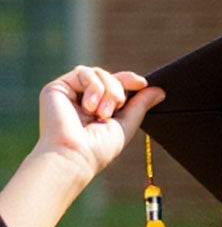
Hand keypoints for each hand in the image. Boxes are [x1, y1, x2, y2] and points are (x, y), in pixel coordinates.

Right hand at [33, 67, 159, 186]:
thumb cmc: (99, 148)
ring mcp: (70, 92)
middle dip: (118, 89)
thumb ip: (140, 106)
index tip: (142, 83)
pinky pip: (83, 72)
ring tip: (102, 113)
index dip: (129, 80)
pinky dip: (93, 87)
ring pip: (97, 72)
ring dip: (107, 90)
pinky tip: (89, 107)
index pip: (115, 85)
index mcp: (98, 108)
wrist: (75, 154)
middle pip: (108, 76)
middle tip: (116, 108)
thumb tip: (159, 90)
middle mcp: (83, 99)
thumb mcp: (126, 125)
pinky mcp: (57, 87)